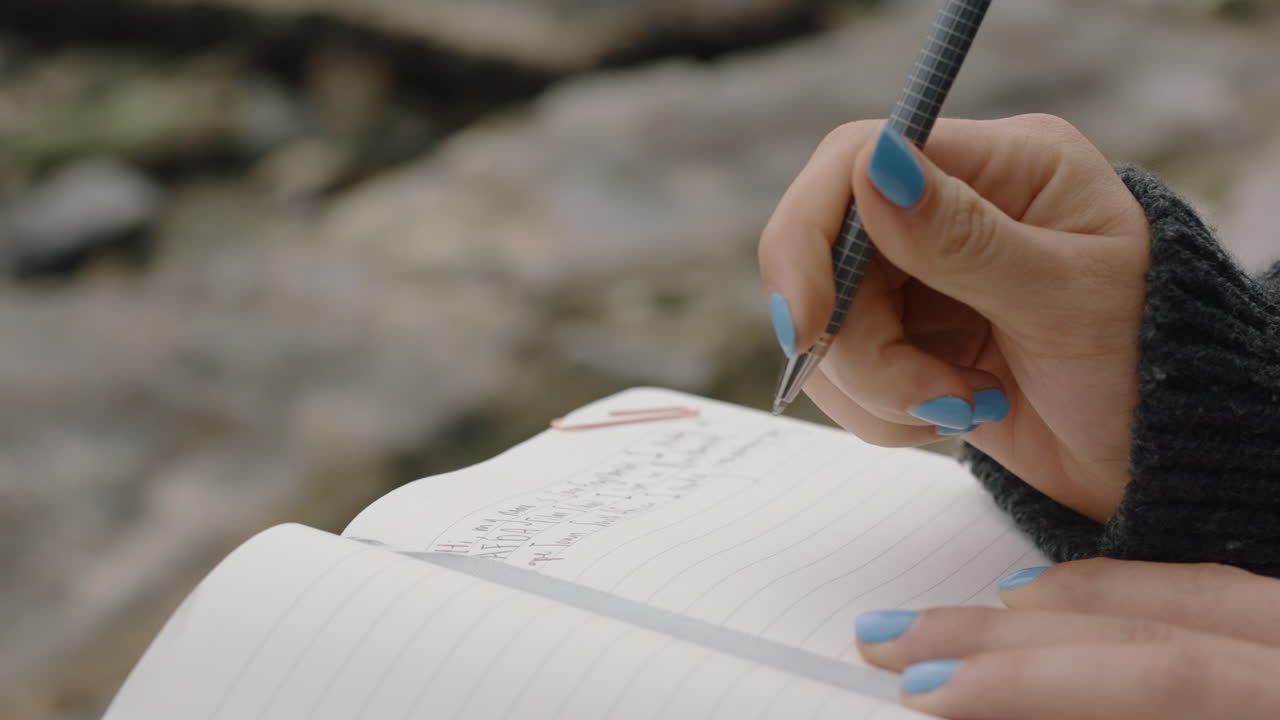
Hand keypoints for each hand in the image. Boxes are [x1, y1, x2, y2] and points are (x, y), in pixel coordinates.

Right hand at [758, 114, 1150, 521]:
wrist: (1159, 453)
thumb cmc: (1146, 363)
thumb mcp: (1068, 297)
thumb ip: (965, 237)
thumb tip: (873, 168)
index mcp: (997, 164)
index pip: (854, 160)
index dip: (809, 238)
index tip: (807, 324)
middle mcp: (944, 209)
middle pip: (824, 257)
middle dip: (861, 344)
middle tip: (933, 396)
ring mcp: (917, 276)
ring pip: (825, 326)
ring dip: (881, 388)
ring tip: (967, 406)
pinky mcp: (901, 337)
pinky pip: (841, 375)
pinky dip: (883, 412)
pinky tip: (955, 415)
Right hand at [855, 559, 1279, 718]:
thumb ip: (1131, 713)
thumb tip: (997, 713)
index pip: (1159, 672)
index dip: (1029, 682)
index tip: (927, 695)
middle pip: (1145, 620)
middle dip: (1003, 634)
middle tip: (888, 639)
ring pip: (1170, 591)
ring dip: (1050, 608)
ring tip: (957, 622)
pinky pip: (1204, 593)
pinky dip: (1115, 597)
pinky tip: (1054, 607)